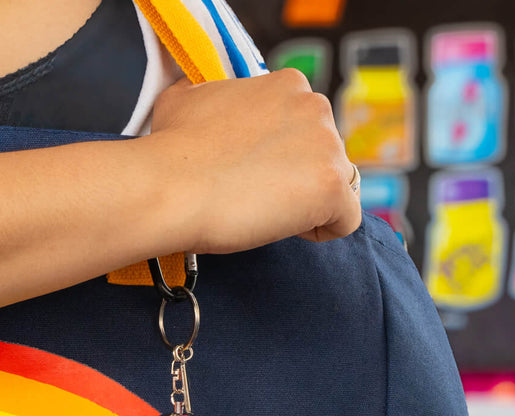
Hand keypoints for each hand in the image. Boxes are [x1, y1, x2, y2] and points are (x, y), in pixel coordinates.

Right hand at [148, 69, 361, 253]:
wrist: (168, 186)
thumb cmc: (170, 150)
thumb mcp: (185, 100)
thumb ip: (210, 98)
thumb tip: (199, 99)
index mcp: (287, 85)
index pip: (303, 126)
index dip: (279, 155)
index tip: (250, 171)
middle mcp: (315, 107)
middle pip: (324, 153)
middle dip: (296, 176)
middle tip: (253, 194)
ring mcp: (329, 146)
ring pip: (336, 184)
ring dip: (305, 202)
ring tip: (262, 212)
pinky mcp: (333, 185)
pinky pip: (346, 219)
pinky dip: (322, 230)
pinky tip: (286, 229)